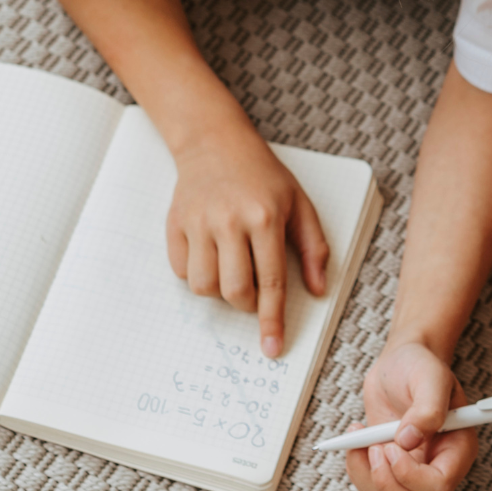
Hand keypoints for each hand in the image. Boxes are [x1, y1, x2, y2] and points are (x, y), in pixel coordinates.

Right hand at [165, 124, 329, 357]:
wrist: (216, 143)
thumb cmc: (263, 176)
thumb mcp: (300, 204)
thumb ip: (313, 248)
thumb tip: (317, 290)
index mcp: (265, 218)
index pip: (272, 282)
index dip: (272, 320)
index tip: (273, 347)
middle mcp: (229, 222)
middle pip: (235, 291)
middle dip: (246, 304)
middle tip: (254, 290)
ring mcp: (198, 223)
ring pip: (204, 287)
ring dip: (219, 291)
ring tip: (232, 267)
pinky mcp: (175, 225)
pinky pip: (182, 271)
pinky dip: (197, 274)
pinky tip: (210, 253)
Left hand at [346, 340, 477, 490]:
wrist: (401, 361)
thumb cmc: (420, 366)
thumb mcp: (430, 377)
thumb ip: (428, 408)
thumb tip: (408, 440)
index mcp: (458, 448)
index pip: (440, 485)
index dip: (412, 476)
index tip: (392, 446)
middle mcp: (438, 465)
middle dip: (389, 483)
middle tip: (376, 448)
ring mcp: (412, 470)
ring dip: (368, 474)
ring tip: (362, 436)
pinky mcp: (389, 467)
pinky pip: (372, 488)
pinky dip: (357, 469)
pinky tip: (356, 439)